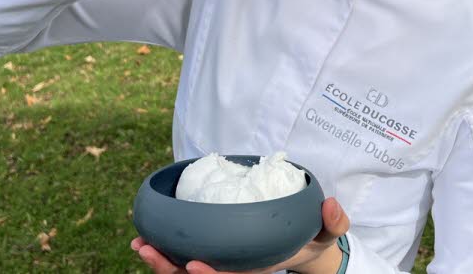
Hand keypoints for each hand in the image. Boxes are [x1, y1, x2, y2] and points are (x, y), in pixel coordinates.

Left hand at [131, 197, 349, 273]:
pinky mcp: (211, 256)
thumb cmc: (309, 238)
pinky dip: (165, 253)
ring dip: (160, 263)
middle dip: (170, 269)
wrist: (299, 246)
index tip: (192, 265)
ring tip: (140, 245)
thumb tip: (331, 205)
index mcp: (257, 270)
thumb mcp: (326, 233)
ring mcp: (220, 265)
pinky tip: (145, 240)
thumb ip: (333, 222)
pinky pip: (182, 260)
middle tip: (147, 250)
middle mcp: (235, 271)